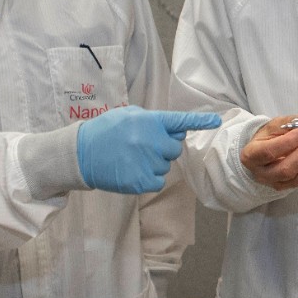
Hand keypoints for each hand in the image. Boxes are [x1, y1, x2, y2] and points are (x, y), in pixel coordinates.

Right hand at [77, 106, 220, 193]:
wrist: (81, 153)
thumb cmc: (105, 131)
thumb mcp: (128, 116)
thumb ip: (153, 120)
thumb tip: (174, 128)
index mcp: (149, 121)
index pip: (180, 121)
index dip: (200, 121)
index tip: (217, 121)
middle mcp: (152, 141)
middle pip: (174, 148)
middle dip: (163, 149)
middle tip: (142, 147)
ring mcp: (147, 162)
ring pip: (165, 166)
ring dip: (154, 164)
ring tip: (131, 158)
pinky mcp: (141, 181)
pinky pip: (158, 181)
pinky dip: (149, 179)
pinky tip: (132, 171)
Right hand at [240, 112, 297, 190]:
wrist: (263, 154)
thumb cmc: (266, 138)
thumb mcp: (273, 126)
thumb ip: (289, 120)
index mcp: (251, 156)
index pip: (269, 152)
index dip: (289, 142)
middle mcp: (262, 174)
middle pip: (286, 169)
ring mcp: (277, 183)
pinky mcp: (291, 186)